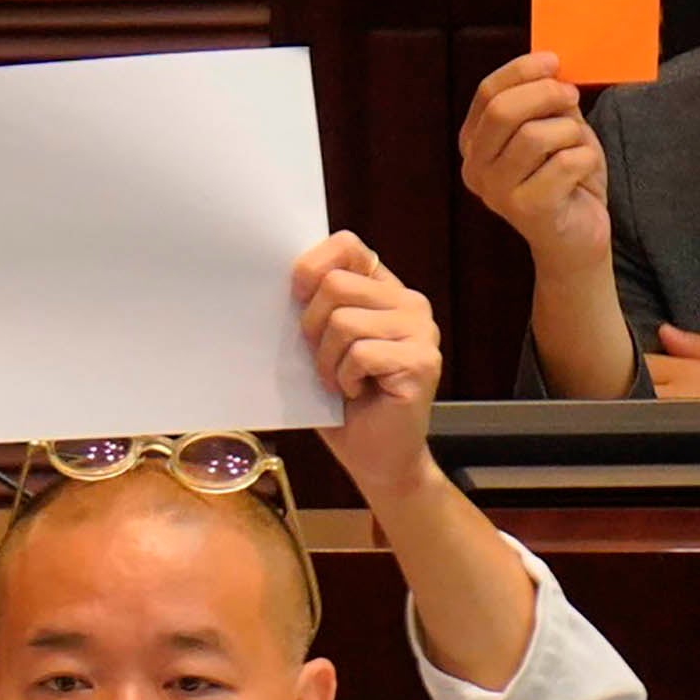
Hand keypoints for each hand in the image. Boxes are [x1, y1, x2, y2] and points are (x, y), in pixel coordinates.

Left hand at [295, 230, 443, 505]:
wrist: (374, 454)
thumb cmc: (339, 397)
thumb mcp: (317, 341)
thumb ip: (311, 303)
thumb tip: (276, 274)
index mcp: (383, 290)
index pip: (348, 245)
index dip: (311, 267)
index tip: (296, 296)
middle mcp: (409, 303)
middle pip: (335, 285)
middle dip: (310, 326)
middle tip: (322, 359)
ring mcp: (422, 331)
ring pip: (343, 321)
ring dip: (326, 360)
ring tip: (339, 380)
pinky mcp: (422, 361)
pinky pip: (360, 354)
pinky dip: (343, 378)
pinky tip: (357, 392)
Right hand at [453, 54, 611, 266]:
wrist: (577, 235)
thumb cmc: (566, 178)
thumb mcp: (554, 130)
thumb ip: (546, 102)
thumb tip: (553, 65)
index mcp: (475, 142)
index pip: (487, 93)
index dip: (521, 71)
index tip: (553, 61)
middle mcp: (476, 167)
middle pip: (503, 112)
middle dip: (546, 94)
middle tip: (572, 96)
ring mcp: (497, 191)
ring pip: (536, 136)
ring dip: (571, 133)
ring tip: (578, 145)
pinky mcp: (528, 210)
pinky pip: (565, 164)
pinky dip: (586, 159)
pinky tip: (584, 173)